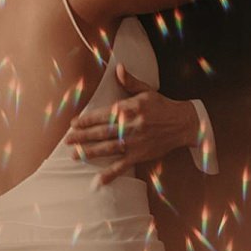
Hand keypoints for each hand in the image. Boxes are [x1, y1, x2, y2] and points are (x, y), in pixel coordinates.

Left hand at [63, 63, 198, 184]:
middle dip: (82, 136)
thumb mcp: (147, 90)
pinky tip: (97, 181)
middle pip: (101, 132)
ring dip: (89, 152)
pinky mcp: (139, 155)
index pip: (103, 115)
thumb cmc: (162, 106)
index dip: (87, 120)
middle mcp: (129, 126)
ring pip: (107, 148)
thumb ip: (130, 81)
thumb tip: (118, 68)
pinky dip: (109, 174)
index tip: (73, 123)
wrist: (183, 124)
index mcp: (129, 109)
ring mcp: (134, 142)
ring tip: (74, 155)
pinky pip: (121, 166)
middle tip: (67, 140)